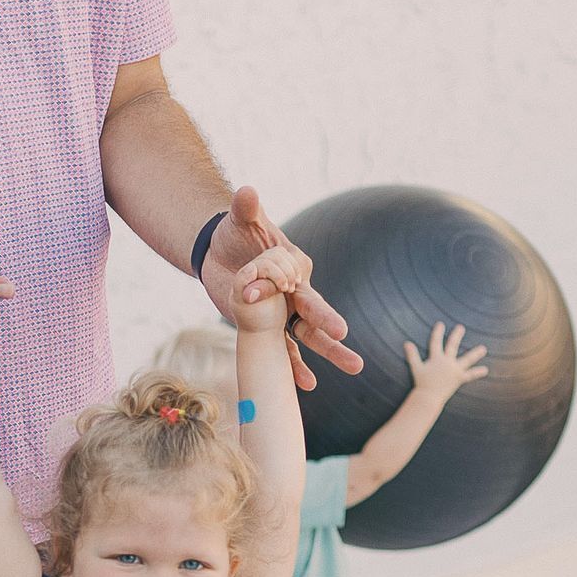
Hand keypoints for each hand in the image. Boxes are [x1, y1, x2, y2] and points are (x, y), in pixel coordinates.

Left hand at [202, 184, 361, 390]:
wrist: (220, 253)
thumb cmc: (235, 231)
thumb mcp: (239, 218)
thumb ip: (246, 208)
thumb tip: (247, 191)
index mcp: (293, 263)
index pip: (294, 277)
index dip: (282, 284)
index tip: (269, 287)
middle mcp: (296, 290)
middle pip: (315, 309)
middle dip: (328, 321)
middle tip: (343, 333)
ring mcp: (285, 312)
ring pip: (310, 336)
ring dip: (330, 351)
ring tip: (356, 368)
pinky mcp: (270, 328)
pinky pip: (285, 351)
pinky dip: (295, 367)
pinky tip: (307, 385)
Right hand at [403, 321, 487, 405]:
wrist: (429, 397)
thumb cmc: (421, 383)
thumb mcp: (416, 367)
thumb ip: (412, 355)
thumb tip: (406, 343)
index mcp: (436, 358)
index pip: (436, 342)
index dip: (438, 333)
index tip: (441, 324)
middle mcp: (447, 362)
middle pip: (452, 346)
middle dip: (456, 336)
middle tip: (461, 327)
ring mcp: (454, 370)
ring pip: (467, 359)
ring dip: (475, 354)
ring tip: (483, 349)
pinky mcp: (459, 378)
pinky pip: (470, 375)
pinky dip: (477, 373)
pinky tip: (485, 370)